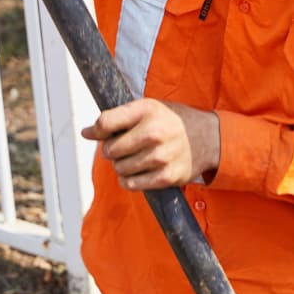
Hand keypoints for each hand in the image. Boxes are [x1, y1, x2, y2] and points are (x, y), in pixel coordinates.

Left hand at [81, 99, 220, 190]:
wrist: (208, 138)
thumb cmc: (171, 121)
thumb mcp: (148, 109)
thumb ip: (117, 118)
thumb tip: (86, 133)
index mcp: (147, 110)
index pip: (105, 122)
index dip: (97, 130)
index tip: (99, 133)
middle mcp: (154, 132)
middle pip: (109, 150)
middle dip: (112, 150)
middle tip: (125, 147)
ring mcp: (161, 157)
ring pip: (119, 169)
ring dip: (122, 166)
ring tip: (136, 158)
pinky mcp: (166, 177)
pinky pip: (131, 185)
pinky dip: (130, 180)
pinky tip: (140, 171)